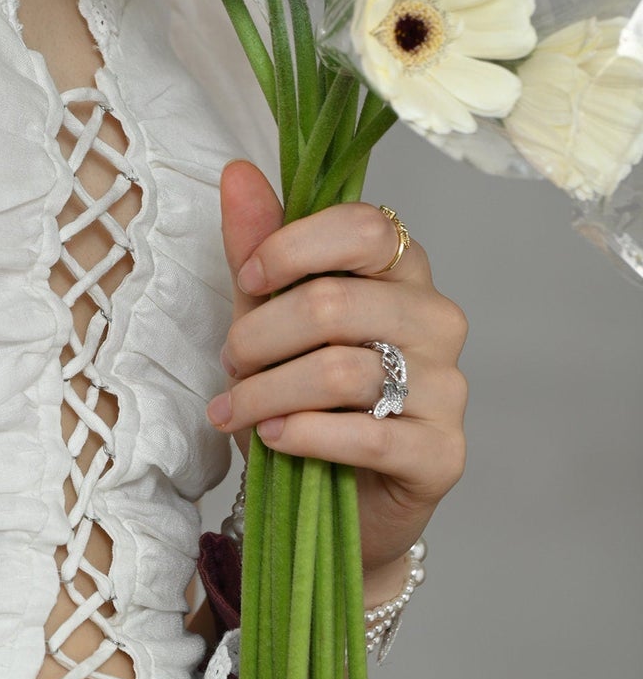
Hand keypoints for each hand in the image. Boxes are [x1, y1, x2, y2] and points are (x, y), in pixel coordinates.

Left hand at [207, 158, 468, 590]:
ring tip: (236, 411)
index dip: (292, 248)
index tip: (247, 279)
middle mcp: (436, 320)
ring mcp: (447, 387)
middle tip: (230, 362)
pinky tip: (273, 439)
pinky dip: (304, 435)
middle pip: (337, 302)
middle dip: (260, 334)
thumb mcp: (265, 319)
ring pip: (343, 369)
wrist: (335, 506)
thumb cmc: (304, 401)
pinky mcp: (443, 452)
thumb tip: (238, 172)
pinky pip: (367, 433)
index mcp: (402, 271)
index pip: (364, 226)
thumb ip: (257, 248)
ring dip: (267, 392)